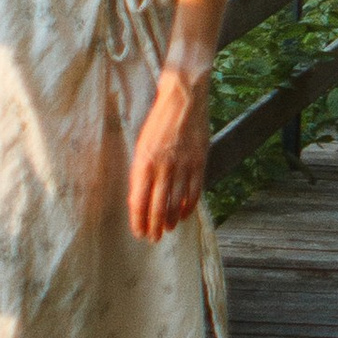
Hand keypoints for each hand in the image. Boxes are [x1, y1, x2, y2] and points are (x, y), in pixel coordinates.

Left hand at [129, 66, 211, 240]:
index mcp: (144, 161)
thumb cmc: (159, 121)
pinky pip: (194, 191)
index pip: (138, 200)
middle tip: (153, 238)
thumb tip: (140, 197)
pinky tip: (184, 214)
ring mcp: (183, 165)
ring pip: (176, 202)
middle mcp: (162, 166)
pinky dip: (188, 206)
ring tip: (168, 229)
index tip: (138, 232)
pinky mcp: (199, 161)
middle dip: (154, 226)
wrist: (183, 98)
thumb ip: (141, 170)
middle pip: (157, 206)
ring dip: (171, 220)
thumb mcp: (142, 144)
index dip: (138, 220)